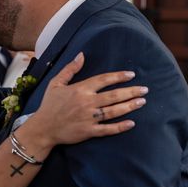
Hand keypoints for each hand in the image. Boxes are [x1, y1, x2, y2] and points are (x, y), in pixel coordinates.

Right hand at [32, 53, 146, 146]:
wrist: (43, 128)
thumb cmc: (49, 105)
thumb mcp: (56, 83)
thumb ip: (70, 69)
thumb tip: (81, 55)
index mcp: (80, 89)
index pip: (103, 80)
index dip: (118, 76)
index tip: (131, 75)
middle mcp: (86, 103)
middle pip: (113, 96)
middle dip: (131, 91)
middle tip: (145, 90)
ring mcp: (89, 118)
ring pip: (113, 111)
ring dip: (129, 106)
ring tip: (142, 102)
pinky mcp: (88, 131)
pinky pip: (107, 129)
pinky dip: (120, 127)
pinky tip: (131, 123)